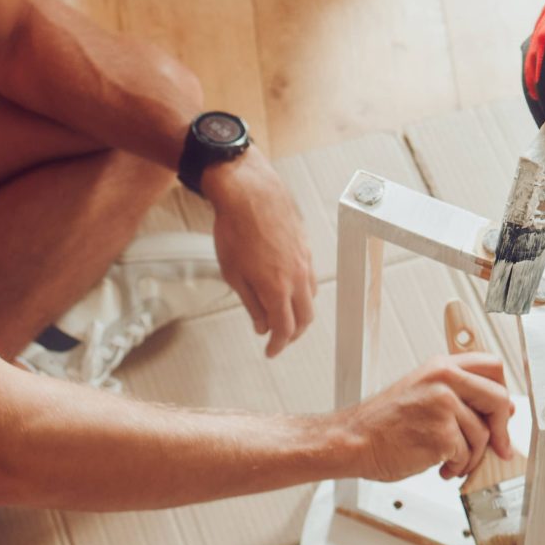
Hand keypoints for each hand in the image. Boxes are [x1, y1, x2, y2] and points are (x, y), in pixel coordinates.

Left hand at [203, 153, 315, 356]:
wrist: (249, 193)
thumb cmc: (235, 230)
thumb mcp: (233, 274)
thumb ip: (251, 304)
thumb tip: (262, 326)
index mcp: (276, 288)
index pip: (284, 329)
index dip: (278, 345)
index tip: (270, 351)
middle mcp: (296, 278)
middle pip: (304, 319)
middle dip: (292, 334)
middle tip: (278, 338)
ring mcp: (304, 262)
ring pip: (310, 299)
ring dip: (299, 313)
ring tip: (282, 315)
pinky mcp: (305, 247)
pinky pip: (310, 279)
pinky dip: (301, 292)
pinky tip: (287, 288)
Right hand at [338, 354, 517, 482]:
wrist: (353, 441)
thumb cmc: (383, 423)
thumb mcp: (421, 392)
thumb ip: (459, 395)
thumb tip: (500, 410)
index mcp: (440, 366)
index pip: (492, 366)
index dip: (503, 390)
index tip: (505, 411)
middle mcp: (444, 380)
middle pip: (498, 399)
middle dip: (501, 429)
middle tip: (498, 446)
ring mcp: (443, 405)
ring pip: (483, 434)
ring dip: (471, 456)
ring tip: (450, 460)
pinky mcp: (441, 434)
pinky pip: (466, 455)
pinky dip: (456, 467)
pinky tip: (440, 466)